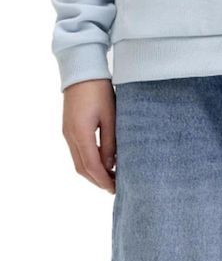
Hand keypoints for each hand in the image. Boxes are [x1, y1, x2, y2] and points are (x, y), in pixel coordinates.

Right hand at [62, 79, 115, 193]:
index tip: (115, 189)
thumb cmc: (100, 91)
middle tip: (115, 188)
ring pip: (78, 163)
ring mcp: (67, 133)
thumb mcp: (111, 118)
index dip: (103, 180)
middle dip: (98, 181)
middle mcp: (70, 136)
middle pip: (82, 169)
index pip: (92, 166)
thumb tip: (111, 165)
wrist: (82, 71)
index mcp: (81, 134)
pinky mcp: (69, 129)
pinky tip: (103, 164)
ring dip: (93, 174)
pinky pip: (78, 153)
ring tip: (111, 178)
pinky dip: (89, 163)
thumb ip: (110, 143)